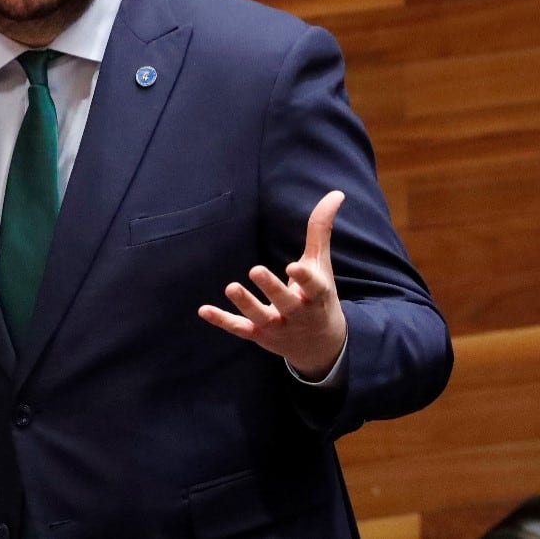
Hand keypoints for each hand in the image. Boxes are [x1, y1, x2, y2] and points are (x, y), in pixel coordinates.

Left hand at [198, 190, 347, 380]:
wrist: (321, 345)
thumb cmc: (319, 296)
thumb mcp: (322, 265)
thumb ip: (321, 230)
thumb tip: (335, 193)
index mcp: (317, 295)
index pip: (313, 287)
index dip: (304, 278)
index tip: (293, 266)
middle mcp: (298, 313)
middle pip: (285, 302)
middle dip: (272, 288)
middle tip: (255, 269)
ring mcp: (278, 326)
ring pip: (261, 317)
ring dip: (246, 304)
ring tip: (230, 287)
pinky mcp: (260, 336)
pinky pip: (240, 329)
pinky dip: (222, 321)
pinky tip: (204, 310)